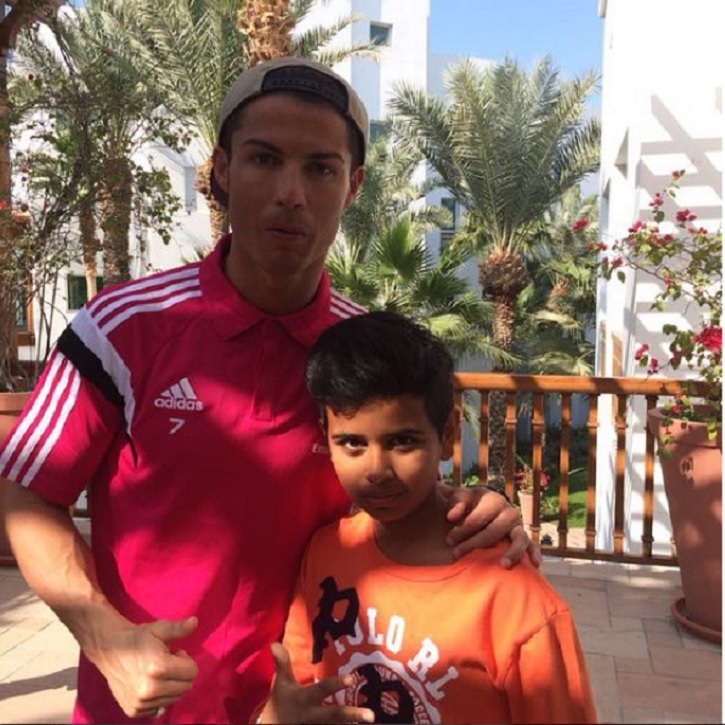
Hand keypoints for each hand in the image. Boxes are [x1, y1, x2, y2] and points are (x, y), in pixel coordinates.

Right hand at [89, 615, 198, 718]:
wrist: (109, 649)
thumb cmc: (138, 637)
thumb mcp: (160, 629)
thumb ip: (179, 628)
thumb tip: (195, 621)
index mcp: (158, 668)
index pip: (192, 672)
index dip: (186, 660)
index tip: (175, 653)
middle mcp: (149, 689)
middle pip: (185, 687)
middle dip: (181, 674)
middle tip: (167, 662)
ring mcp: (140, 702)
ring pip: (173, 699)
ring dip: (170, 685)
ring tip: (157, 672)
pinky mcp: (133, 710)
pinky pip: (158, 708)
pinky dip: (159, 697)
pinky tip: (149, 683)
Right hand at [260, 643, 374, 723]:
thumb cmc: (281, 703)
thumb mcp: (281, 684)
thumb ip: (283, 664)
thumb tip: (275, 643)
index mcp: (304, 700)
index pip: (321, 690)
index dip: (335, 685)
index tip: (351, 679)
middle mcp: (313, 716)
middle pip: (335, 716)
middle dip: (352, 715)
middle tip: (371, 715)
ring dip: (352, 724)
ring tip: (372, 720)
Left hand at [439, 484, 541, 567]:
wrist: (483, 504)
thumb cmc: (470, 503)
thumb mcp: (461, 497)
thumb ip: (456, 503)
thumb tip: (451, 517)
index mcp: (494, 499)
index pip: (477, 518)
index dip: (461, 530)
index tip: (448, 541)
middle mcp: (509, 512)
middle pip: (493, 532)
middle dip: (474, 544)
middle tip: (456, 554)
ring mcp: (518, 526)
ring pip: (519, 539)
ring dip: (512, 552)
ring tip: (503, 565)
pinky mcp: (524, 537)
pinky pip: (532, 546)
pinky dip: (534, 554)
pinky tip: (534, 565)